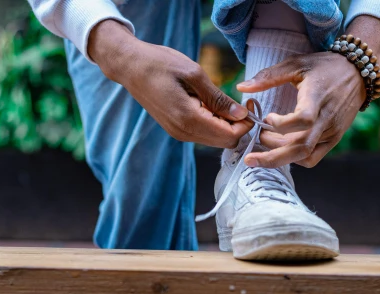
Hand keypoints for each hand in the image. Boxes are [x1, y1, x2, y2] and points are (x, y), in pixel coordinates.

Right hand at [89, 20, 253, 147]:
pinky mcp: (176, 130)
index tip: (249, 104)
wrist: (130, 67)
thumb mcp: (194, 74)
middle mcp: (183, 132)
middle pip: (224, 142)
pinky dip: (213, 124)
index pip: (229, 136)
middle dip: (238, 126)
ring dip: (226, 125)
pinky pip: (203, 134)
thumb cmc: (159, 64)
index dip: (245, 124)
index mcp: (188, 118)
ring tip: (224, 101)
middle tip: (242, 103)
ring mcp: (178, 133)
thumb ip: (218, 98)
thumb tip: (240, 114)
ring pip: (215, 140)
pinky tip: (209, 105)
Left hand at [237, 15, 379, 167]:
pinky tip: (282, 147)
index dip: (281, 125)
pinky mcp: (334, 139)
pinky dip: (294, 158)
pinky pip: (312, 158)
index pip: (303, 120)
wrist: (358, 73)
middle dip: (271, 157)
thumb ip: (268, 76)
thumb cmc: (325, 67)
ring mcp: (332, 132)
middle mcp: (327, 119)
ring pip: (304, 155)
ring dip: (280, 156)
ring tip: (265, 143)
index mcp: (318, 98)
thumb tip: (242, 88)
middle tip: (251, 154)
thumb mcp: (297, 64)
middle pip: (300, 148)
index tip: (268, 118)